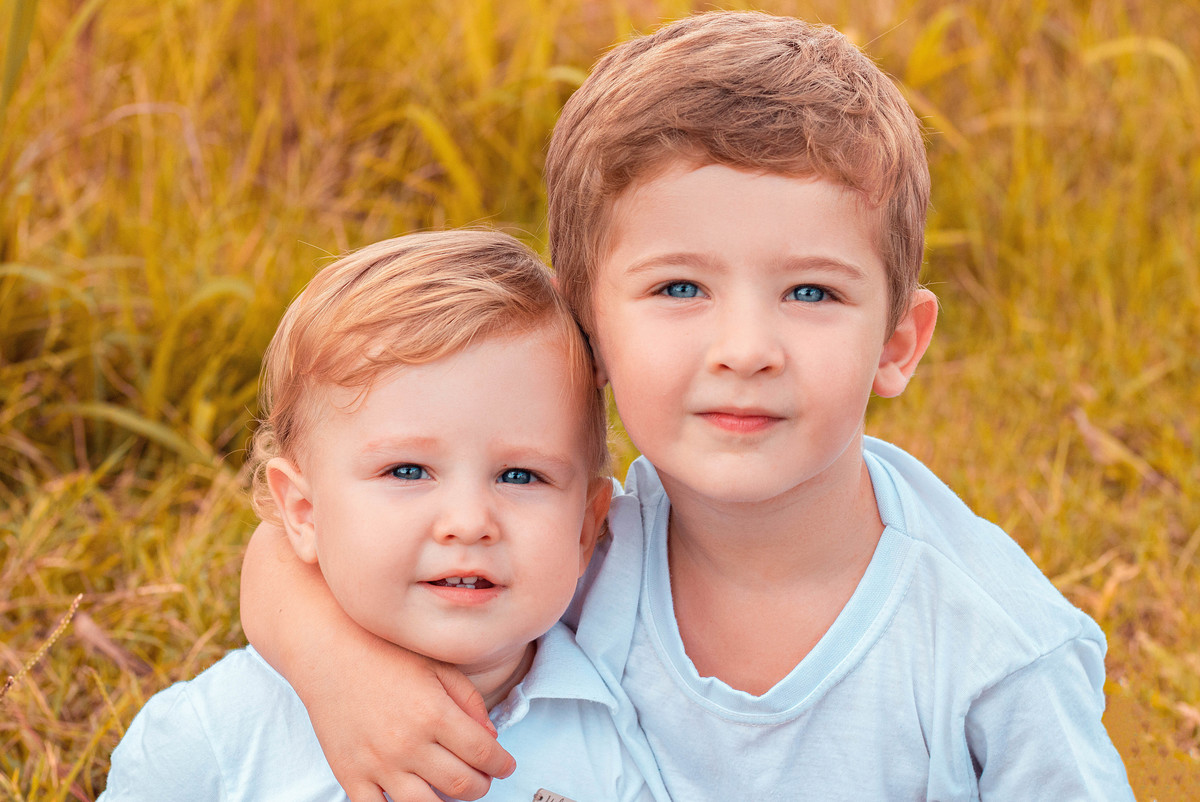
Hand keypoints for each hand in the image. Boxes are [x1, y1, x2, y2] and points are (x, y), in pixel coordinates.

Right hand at [311, 644, 515, 801]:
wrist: (329, 653)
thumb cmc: (385, 655)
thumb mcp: (438, 666)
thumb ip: (469, 701)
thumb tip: (490, 737)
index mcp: (434, 713)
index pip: (483, 753)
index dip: (502, 764)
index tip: (505, 765)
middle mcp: (408, 743)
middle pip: (462, 784)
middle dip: (482, 784)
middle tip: (483, 776)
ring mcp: (378, 763)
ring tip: (453, 787)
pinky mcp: (351, 775)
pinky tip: (415, 797)